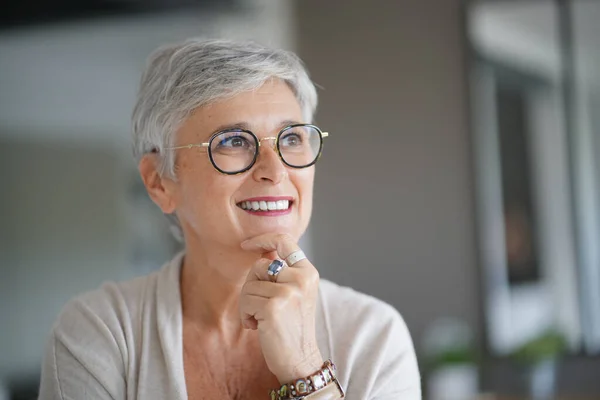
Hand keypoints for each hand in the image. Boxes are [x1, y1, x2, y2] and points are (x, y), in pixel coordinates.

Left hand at [240, 233, 323, 383]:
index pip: (285, 241)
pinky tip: (256, 327)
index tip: (246, 244)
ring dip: (247, 304)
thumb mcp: (295, 294)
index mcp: (308, 273)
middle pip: (259, 266)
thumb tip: (261, 252)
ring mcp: (288, 292)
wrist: (300, 360)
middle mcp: (301, 279)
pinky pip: (246, 301)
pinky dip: (245, 316)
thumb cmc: (292, 328)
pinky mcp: (273, 307)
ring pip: (249, 285)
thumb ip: (283, 273)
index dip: (263, 239)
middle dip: (251, 285)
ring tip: (260, 319)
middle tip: (258, 306)